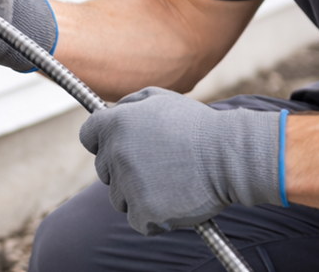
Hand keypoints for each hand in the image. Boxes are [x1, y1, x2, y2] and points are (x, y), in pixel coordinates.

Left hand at [79, 87, 284, 234]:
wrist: (230, 155)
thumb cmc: (197, 126)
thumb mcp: (161, 99)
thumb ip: (129, 104)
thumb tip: (109, 113)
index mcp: (115, 124)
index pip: (89, 136)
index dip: (103, 141)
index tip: (119, 147)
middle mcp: (115, 153)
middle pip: (103, 170)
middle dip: (123, 170)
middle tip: (156, 166)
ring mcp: (128, 184)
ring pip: (118, 198)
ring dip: (137, 194)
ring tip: (169, 181)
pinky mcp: (144, 212)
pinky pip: (137, 220)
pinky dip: (153, 217)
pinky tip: (173, 201)